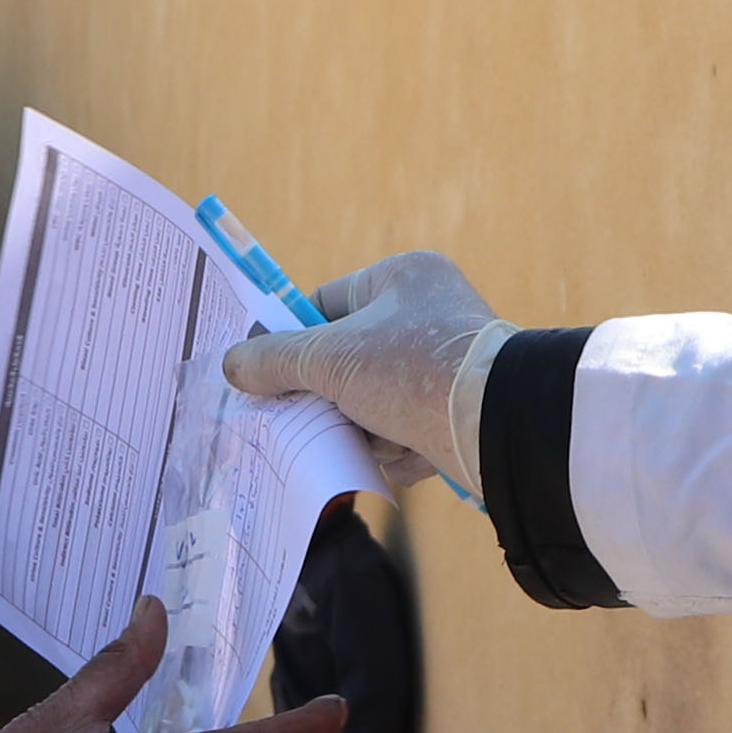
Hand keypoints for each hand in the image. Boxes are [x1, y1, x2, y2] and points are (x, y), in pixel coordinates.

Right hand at [221, 250, 512, 495]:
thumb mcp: (332, 360)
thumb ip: (276, 360)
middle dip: (327, 394)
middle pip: (346, 358)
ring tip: (367, 436)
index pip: (325, 302)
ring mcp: (445, 365)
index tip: (262, 371)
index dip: (291, 338)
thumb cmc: (414, 371)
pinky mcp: (456, 411)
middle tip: (305, 414)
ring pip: (372, 400)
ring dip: (362, 426)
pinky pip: (404, 428)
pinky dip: (396, 447)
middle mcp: (428, 314)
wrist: (498, 427)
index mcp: (403, 278)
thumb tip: (233, 365)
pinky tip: (403, 453)